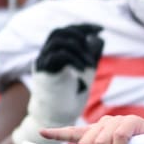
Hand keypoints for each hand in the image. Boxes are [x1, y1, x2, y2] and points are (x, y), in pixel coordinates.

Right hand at [12, 23, 104, 143]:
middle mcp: (45, 55)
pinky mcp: (44, 73)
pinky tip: (84, 70)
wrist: (58, 116)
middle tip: (96, 40)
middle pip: (58, 32)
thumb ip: (91, 54)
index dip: (83, 27)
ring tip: (90, 64)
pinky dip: (74, 60)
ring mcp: (43, 63)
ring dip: (79, 49)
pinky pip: (58, 56)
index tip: (100, 29)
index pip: (66, 31)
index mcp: (54, 52)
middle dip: (79, 33)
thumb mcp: (86, 71)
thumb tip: (99, 37)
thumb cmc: (72, 95)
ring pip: (59, 42)